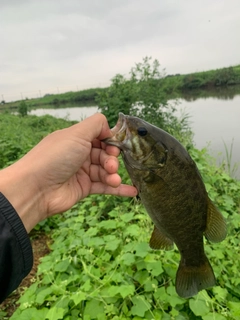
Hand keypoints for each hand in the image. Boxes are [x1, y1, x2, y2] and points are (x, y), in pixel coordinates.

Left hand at [0, 113, 136, 231]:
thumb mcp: (76, 134)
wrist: (36, 188)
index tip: (116, 145)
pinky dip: (118, 189)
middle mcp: (79, 154)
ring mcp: (82, 172)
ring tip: (114, 179)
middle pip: (104, 154)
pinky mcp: (84, 188)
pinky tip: (132, 191)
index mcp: (76, 139)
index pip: (100, 136)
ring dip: (114, 174)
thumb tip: (110, 128)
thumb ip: (96, 124)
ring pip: (105, 171)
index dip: (110, 141)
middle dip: (111, 159)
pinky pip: (104, 187)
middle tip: (111, 165)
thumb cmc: (55, 157)